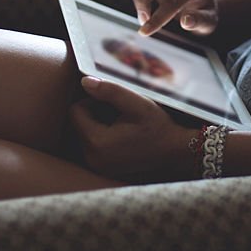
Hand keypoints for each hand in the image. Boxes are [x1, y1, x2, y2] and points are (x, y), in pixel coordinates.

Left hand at [68, 76, 194, 179]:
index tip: (114, 103)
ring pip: (85, 133)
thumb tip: (85, 82)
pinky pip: (92, 145)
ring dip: (99, 124)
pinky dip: (103, 136)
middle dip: (95, 113)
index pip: (76, 111)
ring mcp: (97, 166)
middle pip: (78, 123)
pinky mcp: (102, 168)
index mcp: (97, 142)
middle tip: (120, 112)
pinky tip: (122, 134)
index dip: (92, 101)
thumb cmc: (158, 127)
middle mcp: (92, 158)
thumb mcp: (137, 104)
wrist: (174, 152)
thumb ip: (110, 91)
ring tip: (123, 123)